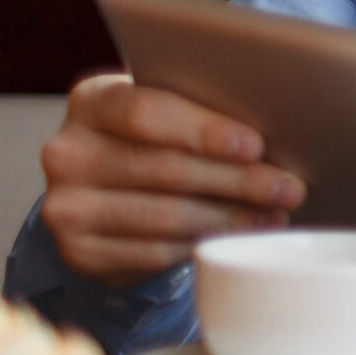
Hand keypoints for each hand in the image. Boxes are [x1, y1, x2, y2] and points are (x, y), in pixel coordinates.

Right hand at [39, 73, 307, 286]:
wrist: (102, 195)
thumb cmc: (152, 141)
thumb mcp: (166, 113)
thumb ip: (199, 110)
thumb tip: (279, 125)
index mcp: (91, 102)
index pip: (146, 112)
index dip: (205, 130)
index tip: (255, 146)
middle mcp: (67, 152)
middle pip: (164, 168)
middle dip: (237, 180)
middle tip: (289, 187)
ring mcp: (66, 206)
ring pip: (163, 216)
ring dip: (230, 217)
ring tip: (275, 213)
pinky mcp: (79, 252)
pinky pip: (153, 252)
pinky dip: (204, 245)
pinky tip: (240, 236)